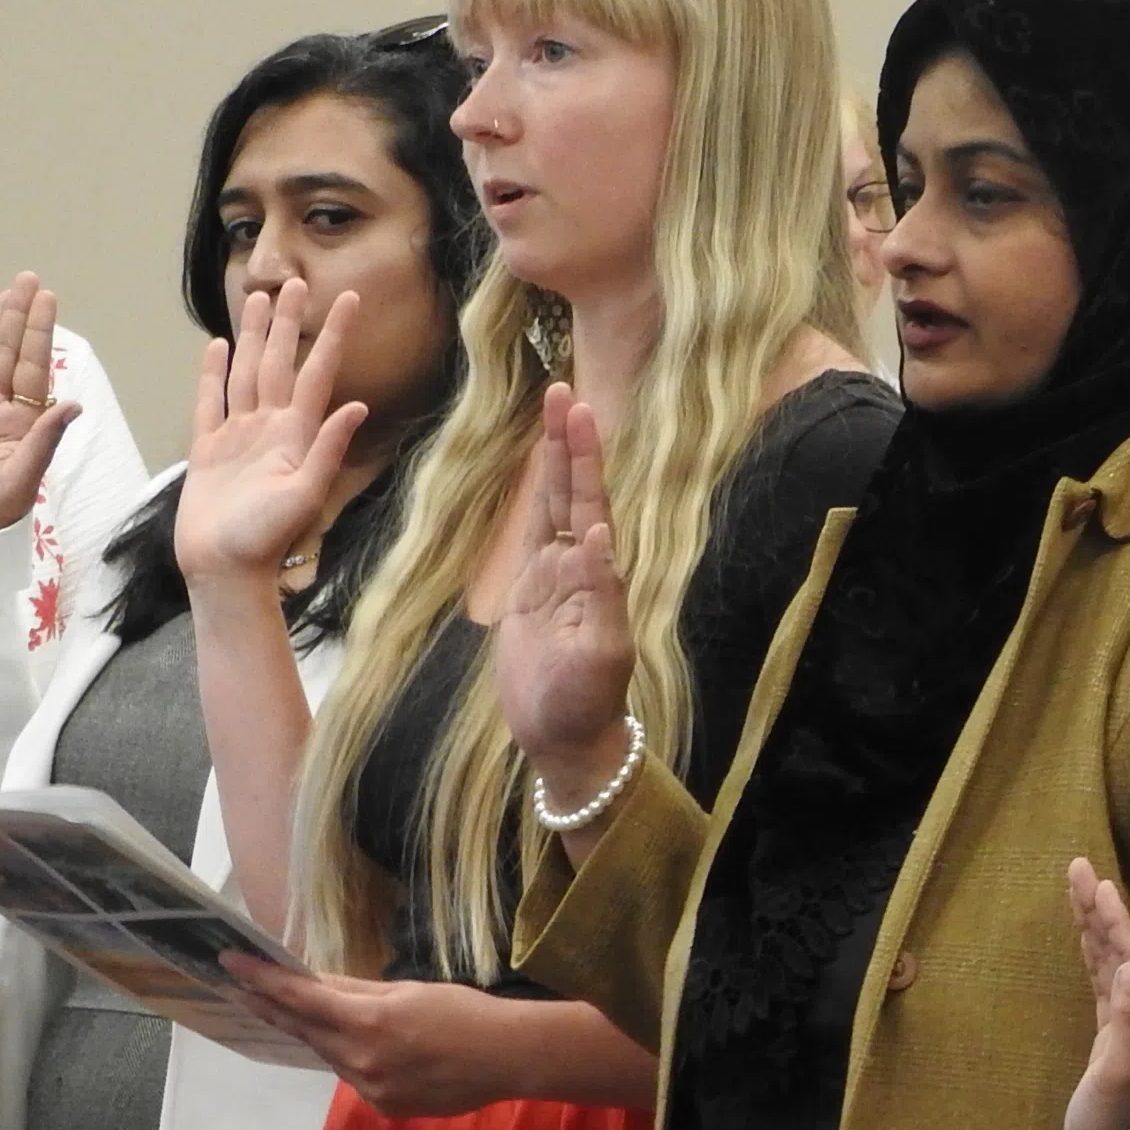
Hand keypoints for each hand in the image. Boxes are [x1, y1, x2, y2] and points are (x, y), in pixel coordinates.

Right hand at [0, 275, 83, 538]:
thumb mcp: (22, 478)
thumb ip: (44, 440)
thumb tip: (73, 404)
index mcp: (24, 422)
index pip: (33, 366)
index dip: (38, 332)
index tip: (47, 298)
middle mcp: (1, 410)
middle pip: (10, 354)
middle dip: (19, 317)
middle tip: (29, 280)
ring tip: (9, 294)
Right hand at [173, 280, 365, 587]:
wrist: (225, 568)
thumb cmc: (266, 539)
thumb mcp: (305, 494)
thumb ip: (327, 449)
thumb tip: (355, 407)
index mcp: (296, 434)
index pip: (317, 372)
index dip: (333, 335)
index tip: (349, 299)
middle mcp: (270, 428)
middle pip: (278, 362)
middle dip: (286, 323)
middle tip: (292, 281)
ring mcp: (239, 435)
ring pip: (245, 373)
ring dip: (251, 338)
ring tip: (256, 301)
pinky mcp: (209, 448)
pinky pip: (210, 402)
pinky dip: (213, 374)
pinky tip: (216, 347)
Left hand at [221, 956, 525, 1118]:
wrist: (509, 1058)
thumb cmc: (465, 1012)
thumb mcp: (408, 990)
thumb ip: (355, 990)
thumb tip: (311, 982)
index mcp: (369, 1021)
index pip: (299, 998)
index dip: (261, 980)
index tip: (230, 963)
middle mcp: (361, 1059)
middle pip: (306, 1030)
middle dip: (276, 1009)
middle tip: (246, 989)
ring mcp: (370, 1089)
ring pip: (331, 1057)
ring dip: (324, 1037)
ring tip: (332, 1020)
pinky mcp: (384, 1108)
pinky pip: (357, 1079)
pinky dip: (359, 1062)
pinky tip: (387, 1054)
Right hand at [493, 385, 637, 808]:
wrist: (565, 739)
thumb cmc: (584, 703)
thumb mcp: (598, 653)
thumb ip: (601, 595)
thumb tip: (598, 537)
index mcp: (598, 576)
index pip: (591, 504)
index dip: (584, 458)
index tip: (579, 410)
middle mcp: (578, 570)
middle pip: (571, 493)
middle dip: (567, 443)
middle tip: (562, 390)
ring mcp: (552, 580)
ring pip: (551, 508)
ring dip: (551, 464)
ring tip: (551, 416)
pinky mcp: (528, 597)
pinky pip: (531, 538)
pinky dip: (534, 505)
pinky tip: (536, 479)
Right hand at [1064, 857, 1129, 1129]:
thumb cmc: (1111, 1123)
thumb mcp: (1118, 1073)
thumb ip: (1128, 1021)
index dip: (1114, 918)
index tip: (1097, 881)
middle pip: (1124, 949)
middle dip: (1100, 909)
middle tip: (1078, 867)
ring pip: (1112, 961)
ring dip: (1095, 925)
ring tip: (1078, 888)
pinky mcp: (1111, 1036)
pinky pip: (1102, 980)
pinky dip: (1093, 954)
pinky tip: (1086, 940)